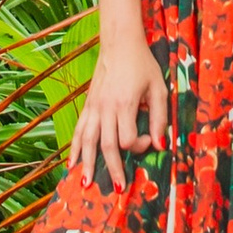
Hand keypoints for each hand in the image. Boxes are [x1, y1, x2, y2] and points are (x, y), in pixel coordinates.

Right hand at [72, 37, 167, 191]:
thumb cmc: (142, 65)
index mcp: (124, 104)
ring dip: (87, 164)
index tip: (150, 139)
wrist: (120, 43)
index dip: (140, 145)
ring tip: (86, 184)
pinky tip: (71, 164)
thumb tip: (161, 146)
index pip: (128, 138)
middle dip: (112, 169)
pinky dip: (74, 148)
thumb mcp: (159, 89)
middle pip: (106, 146)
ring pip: (87, 141)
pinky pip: (78, 130)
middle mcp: (105, 108)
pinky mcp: (88, 104)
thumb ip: (160, 118)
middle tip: (119, 189)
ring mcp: (93, 106)